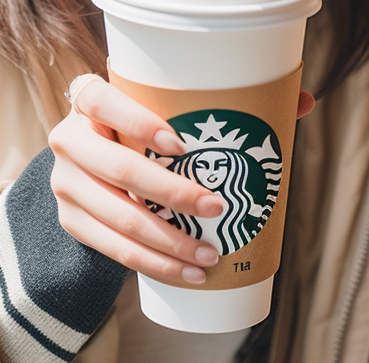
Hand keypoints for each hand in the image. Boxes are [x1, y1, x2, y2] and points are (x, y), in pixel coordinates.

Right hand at [48, 75, 314, 285]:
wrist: (88, 161)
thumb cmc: (140, 127)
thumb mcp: (162, 107)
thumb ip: (225, 101)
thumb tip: (302, 100)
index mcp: (87, 97)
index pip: (99, 100)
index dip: (137, 120)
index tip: (181, 144)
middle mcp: (69, 138)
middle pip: (115, 167)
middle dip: (170, 193)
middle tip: (217, 207)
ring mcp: (66, 183)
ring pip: (118, 217)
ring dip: (167, 241)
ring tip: (209, 253)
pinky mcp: (72, 221)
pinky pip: (114, 249)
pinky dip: (154, 264)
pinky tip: (188, 272)